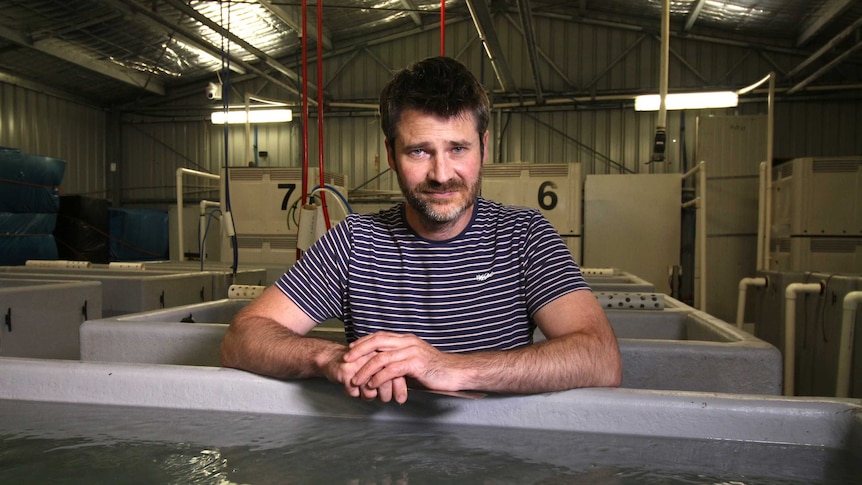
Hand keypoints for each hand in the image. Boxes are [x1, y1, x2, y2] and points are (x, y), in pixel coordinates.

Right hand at [319, 346, 408, 403]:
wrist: (333, 357)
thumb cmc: (358, 364)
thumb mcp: (377, 367)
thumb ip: (392, 376)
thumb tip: (403, 396)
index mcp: (382, 354)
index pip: (397, 374)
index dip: (400, 389)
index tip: (401, 399)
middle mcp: (372, 357)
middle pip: (384, 384)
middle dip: (384, 396)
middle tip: (382, 397)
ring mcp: (359, 364)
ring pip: (370, 392)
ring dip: (367, 396)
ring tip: (364, 389)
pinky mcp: (346, 372)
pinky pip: (355, 393)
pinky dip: (353, 393)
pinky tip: (352, 387)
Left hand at [343, 332, 462, 394]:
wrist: (456, 372)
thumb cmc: (436, 370)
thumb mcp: (415, 361)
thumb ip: (400, 360)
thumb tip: (385, 368)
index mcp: (406, 339)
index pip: (380, 336)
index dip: (363, 342)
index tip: (350, 349)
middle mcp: (407, 342)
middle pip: (377, 342)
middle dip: (359, 350)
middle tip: (346, 359)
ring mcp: (411, 352)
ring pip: (381, 357)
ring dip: (366, 369)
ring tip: (356, 380)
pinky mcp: (415, 364)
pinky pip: (392, 369)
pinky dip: (379, 378)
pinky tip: (372, 385)